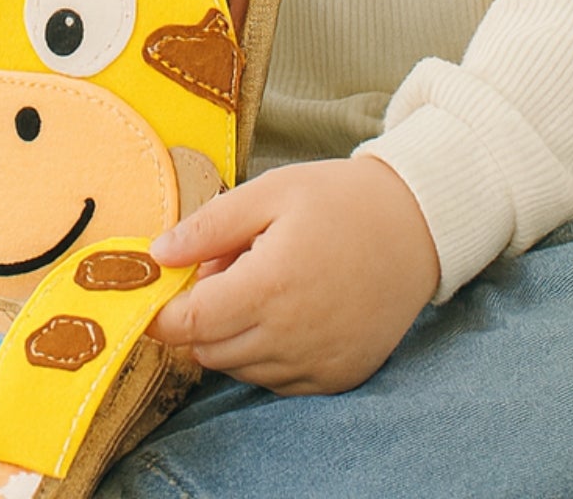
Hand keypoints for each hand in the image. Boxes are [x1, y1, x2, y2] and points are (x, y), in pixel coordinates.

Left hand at [147, 155, 439, 395]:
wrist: (416, 227)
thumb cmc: (339, 201)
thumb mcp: (270, 192)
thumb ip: (209, 226)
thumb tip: (158, 254)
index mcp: (270, 286)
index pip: (188, 325)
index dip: (162, 313)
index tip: (156, 290)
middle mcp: (292, 336)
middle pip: (208, 350)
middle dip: (200, 314)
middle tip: (226, 265)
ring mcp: (317, 363)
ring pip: (240, 368)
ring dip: (232, 334)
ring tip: (262, 280)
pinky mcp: (338, 377)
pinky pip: (277, 380)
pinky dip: (265, 352)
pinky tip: (286, 308)